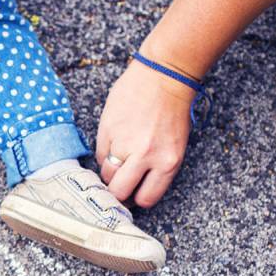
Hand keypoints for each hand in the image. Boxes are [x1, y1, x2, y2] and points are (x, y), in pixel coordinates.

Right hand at [96, 60, 194, 207]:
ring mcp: (124, 142)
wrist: (164, 75)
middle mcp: (145, 156)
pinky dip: (104, 153)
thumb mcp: (175, 146)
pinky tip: (114, 143)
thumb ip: (156, 168)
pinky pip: (99, 153)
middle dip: (118, 193)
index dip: (137, 199)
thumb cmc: (173, 110)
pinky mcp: (107, 129)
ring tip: (117, 162)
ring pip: (107, 174)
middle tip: (118, 186)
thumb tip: (135, 188)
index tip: (133, 196)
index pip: (146, 198)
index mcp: (168, 162)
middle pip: (120, 191)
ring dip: (109, 172)